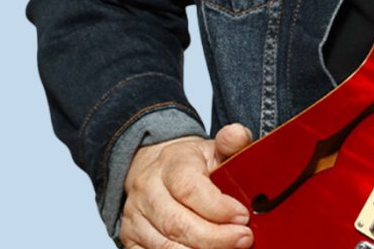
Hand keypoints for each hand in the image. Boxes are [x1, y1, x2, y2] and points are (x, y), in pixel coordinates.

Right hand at [119, 122, 254, 248]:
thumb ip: (232, 142)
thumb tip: (238, 134)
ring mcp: (135, 216)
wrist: (157, 170)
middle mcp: (147, 190)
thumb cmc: (193, 165)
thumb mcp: (214, 149)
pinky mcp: (130, 239)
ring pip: (164, 246)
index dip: (218, 207)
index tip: (243, 217)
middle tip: (243, 239)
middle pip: (177, 223)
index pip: (189, 188)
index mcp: (170, 163)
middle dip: (214, 238)